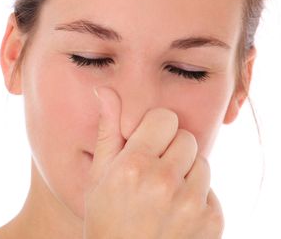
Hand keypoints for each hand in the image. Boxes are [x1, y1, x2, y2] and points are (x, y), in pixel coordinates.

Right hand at [83, 86, 223, 238]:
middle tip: (154, 170)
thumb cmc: (106, 218)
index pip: (166, 118)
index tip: (147, 143)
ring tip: (164, 192)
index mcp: (134, 165)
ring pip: (202, 161)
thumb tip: (104, 90)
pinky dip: (197, 196)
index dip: (156, 129)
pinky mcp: (212, 221)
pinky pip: (211, 189)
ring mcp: (192, 204)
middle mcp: (165, 183)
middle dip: (172, 149)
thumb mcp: (99, 174)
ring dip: (186, 172)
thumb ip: (108, 129)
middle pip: (186, 137)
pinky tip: (176, 211)